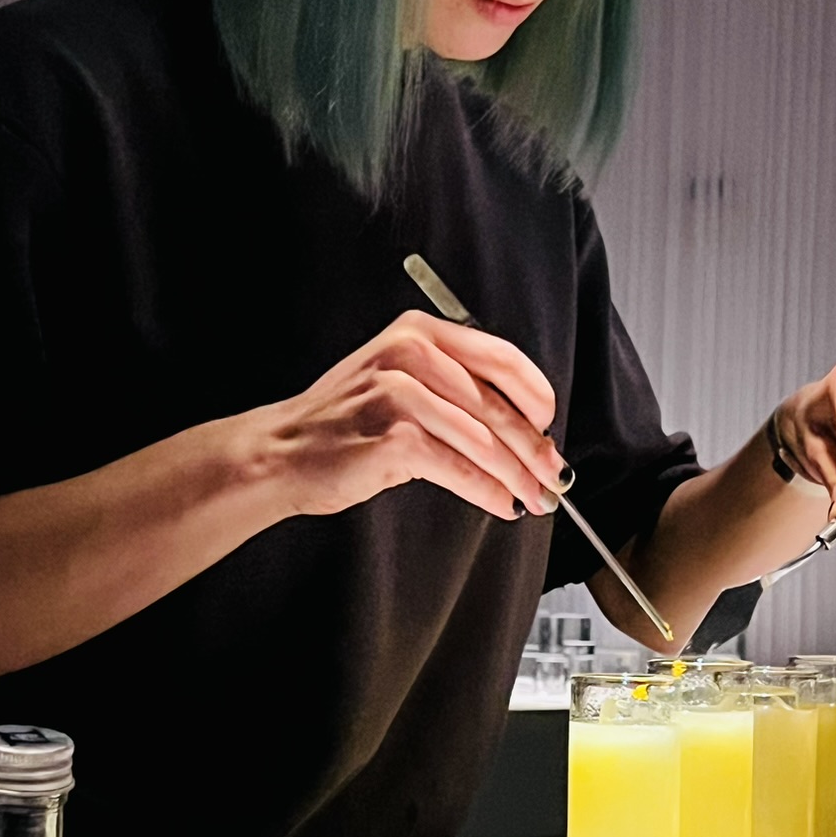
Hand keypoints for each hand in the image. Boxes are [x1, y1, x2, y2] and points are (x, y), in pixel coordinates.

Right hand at [255, 309, 565, 521]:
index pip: (501, 357)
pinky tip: (499, 503)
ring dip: (516, 476)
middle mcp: (411, 354)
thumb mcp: (398, 380)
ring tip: (531, 497)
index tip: (548, 426)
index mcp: (419, 332)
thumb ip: (451, 387)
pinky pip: (459, 468)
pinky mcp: (395, 438)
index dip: (535, 396)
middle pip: (497, 405)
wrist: (283, 451)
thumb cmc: (343, 422)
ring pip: (483, 440)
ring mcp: (401, 394)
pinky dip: (486, 491)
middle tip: (553, 475)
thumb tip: (516, 426)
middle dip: (533, 448)